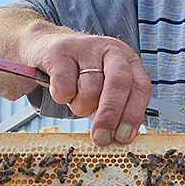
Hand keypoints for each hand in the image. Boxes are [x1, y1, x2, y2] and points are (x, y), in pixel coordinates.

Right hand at [24, 26, 150, 146]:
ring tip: (75, 98)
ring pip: (89, 90)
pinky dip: (61, 96)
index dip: (134, 114)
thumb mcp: (103, 89)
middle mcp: (111, 50)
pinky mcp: (61, 51)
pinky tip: (60, 89)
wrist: (44, 48)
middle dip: (110, 115)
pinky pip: (64, 87)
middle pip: (119, 84)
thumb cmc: (79, 75)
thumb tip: (119, 136)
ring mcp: (86, 48)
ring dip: (80, 106)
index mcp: (128, 61)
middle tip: (101, 137)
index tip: (124, 137)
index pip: (140, 87)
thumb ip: (115, 109)